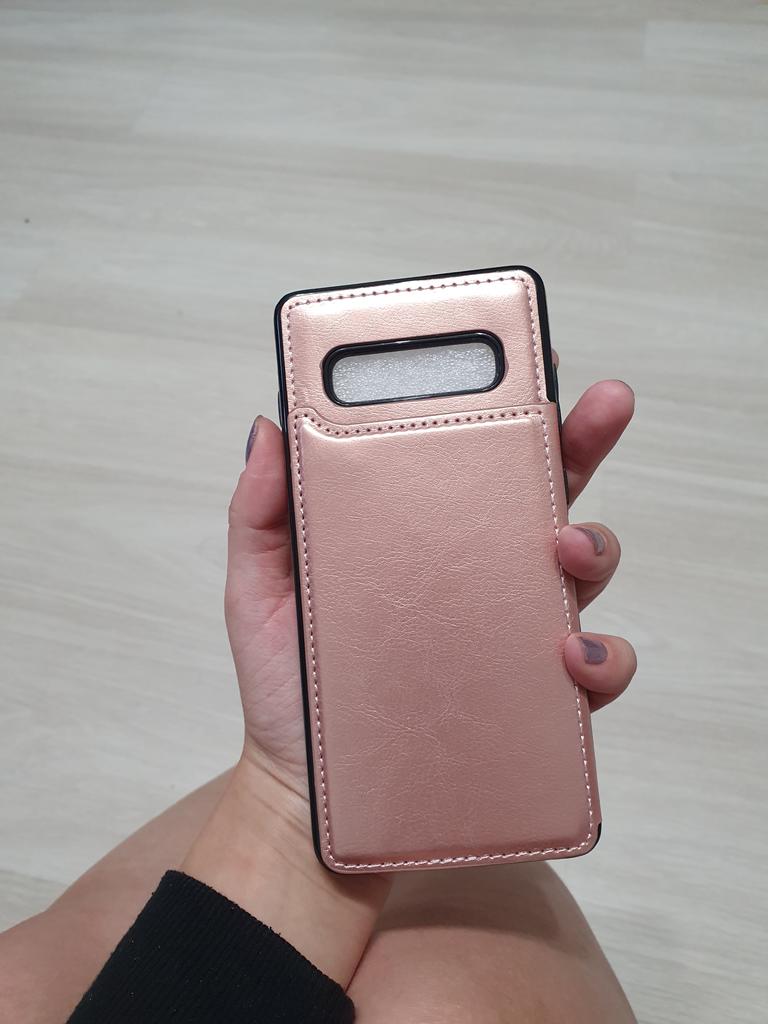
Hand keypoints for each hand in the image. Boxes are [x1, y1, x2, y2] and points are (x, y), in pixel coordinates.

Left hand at [226, 379, 635, 789]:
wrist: (309, 796)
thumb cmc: (290, 689)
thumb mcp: (259, 593)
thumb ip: (260, 513)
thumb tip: (267, 425)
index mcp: (420, 535)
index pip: (473, 457)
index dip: (508, 405)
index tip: (532, 361)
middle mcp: (475, 573)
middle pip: (545, 492)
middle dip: (584, 440)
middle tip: (600, 407)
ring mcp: (510, 634)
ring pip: (585, 570)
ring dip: (595, 545)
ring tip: (565, 547)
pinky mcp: (532, 701)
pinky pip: (592, 671)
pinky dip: (601, 658)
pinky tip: (569, 656)